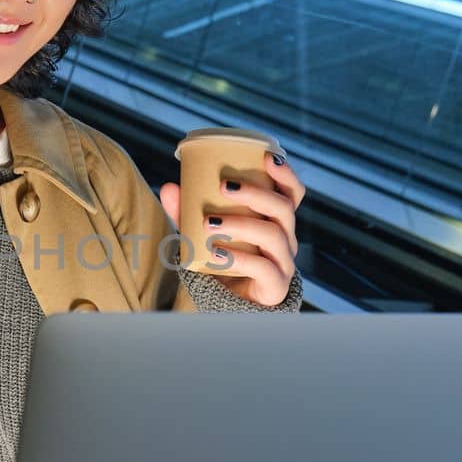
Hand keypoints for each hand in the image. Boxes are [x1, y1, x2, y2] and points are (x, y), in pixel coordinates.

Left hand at [160, 150, 305, 307]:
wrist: (230, 304)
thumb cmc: (222, 259)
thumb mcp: (204, 232)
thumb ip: (187, 212)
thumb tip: (169, 187)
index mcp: (276, 222)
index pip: (292, 194)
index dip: (285, 174)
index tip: (266, 157)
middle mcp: (285, 239)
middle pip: (283, 209)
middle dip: (256, 193)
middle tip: (224, 186)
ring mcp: (283, 263)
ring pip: (273, 236)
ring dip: (241, 224)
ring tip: (209, 221)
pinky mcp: (275, 286)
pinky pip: (264, 268)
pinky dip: (240, 259)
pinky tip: (218, 253)